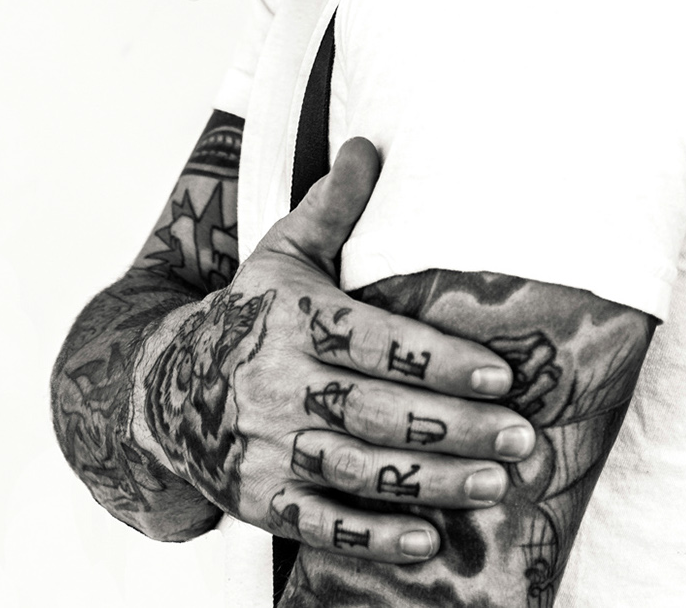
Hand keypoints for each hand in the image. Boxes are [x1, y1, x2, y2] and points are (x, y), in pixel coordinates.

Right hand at [132, 137, 535, 563]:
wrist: (166, 384)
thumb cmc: (249, 312)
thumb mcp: (283, 251)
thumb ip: (332, 205)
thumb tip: (369, 145)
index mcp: (295, 319)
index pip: (374, 342)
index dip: (438, 361)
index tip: (500, 374)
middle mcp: (280, 385)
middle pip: (376, 412)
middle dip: (454, 429)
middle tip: (519, 437)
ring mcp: (268, 447)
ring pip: (357, 471)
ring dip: (430, 483)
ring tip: (494, 483)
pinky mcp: (260, 500)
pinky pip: (319, 523)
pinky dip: (372, 536)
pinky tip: (425, 540)